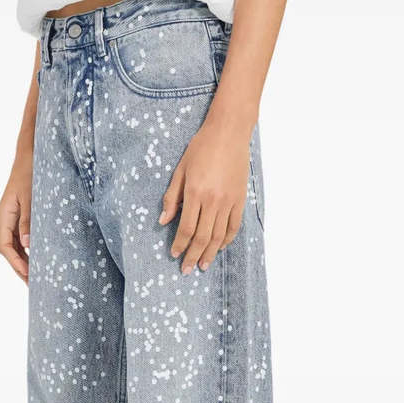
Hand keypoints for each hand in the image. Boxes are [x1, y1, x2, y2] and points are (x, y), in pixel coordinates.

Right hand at [0, 143, 32, 282]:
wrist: (29, 156)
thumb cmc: (30, 174)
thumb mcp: (31, 198)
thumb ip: (28, 222)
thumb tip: (27, 245)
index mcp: (3, 216)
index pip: (5, 247)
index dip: (16, 263)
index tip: (27, 276)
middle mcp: (4, 219)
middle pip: (8, 250)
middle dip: (19, 268)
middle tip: (33, 285)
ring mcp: (10, 219)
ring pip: (14, 246)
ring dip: (23, 261)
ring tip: (35, 277)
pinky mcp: (18, 216)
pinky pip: (19, 238)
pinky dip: (27, 251)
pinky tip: (36, 259)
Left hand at [159, 120, 250, 273]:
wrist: (229, 132)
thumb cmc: (201, 147)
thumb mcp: (180, 170)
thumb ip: (171, 197)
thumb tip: (163, 221)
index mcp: (195, 192)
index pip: (186, 228)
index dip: (180, 245)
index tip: (175, 255)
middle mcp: (212, 200)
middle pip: (202, 237)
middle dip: (193, 255)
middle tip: (187, 270)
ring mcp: (228, 201)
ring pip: (218, 235)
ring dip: (209, 253)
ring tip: (203, 266)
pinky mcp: (240, 199)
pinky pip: (233, 226)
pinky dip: (227, 240)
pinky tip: (219, 248)